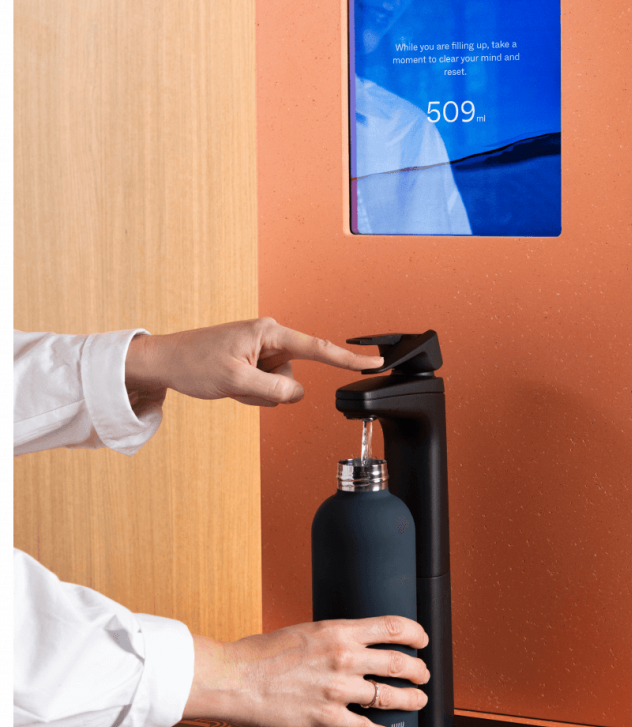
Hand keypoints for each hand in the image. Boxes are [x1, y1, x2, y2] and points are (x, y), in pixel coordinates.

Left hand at [125, 317, 382, 407]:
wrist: (164, 362)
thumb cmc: (193, 363)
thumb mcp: (236, 382)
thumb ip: (274, 391)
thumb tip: (297, 394)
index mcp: (269, 332)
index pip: (317, 348)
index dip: (347, 358)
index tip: (374, 360)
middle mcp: (268, 338)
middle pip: (291, 377)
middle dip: (268, 390)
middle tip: (236, 383)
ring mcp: (260, 351)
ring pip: (278, 386)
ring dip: (255, 393)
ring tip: (228, 381)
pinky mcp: (251, 362)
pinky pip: (264, 388)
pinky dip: (248, 392)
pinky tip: (227, 383)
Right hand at [184, 616, 429, 726]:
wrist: (238, 677)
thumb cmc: (264, 654)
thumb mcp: (306, 631)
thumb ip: (334, 637)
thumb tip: (354, 642)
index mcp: (338, 630)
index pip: (391, 627)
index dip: (415, 633)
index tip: (423, 639)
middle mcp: (343, 657)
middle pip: (398, 663)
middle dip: (418, 670)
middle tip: (423, 673)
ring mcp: (337, 689)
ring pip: (389, 696)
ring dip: (410, 700)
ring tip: (417, 701)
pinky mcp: (327, 717)